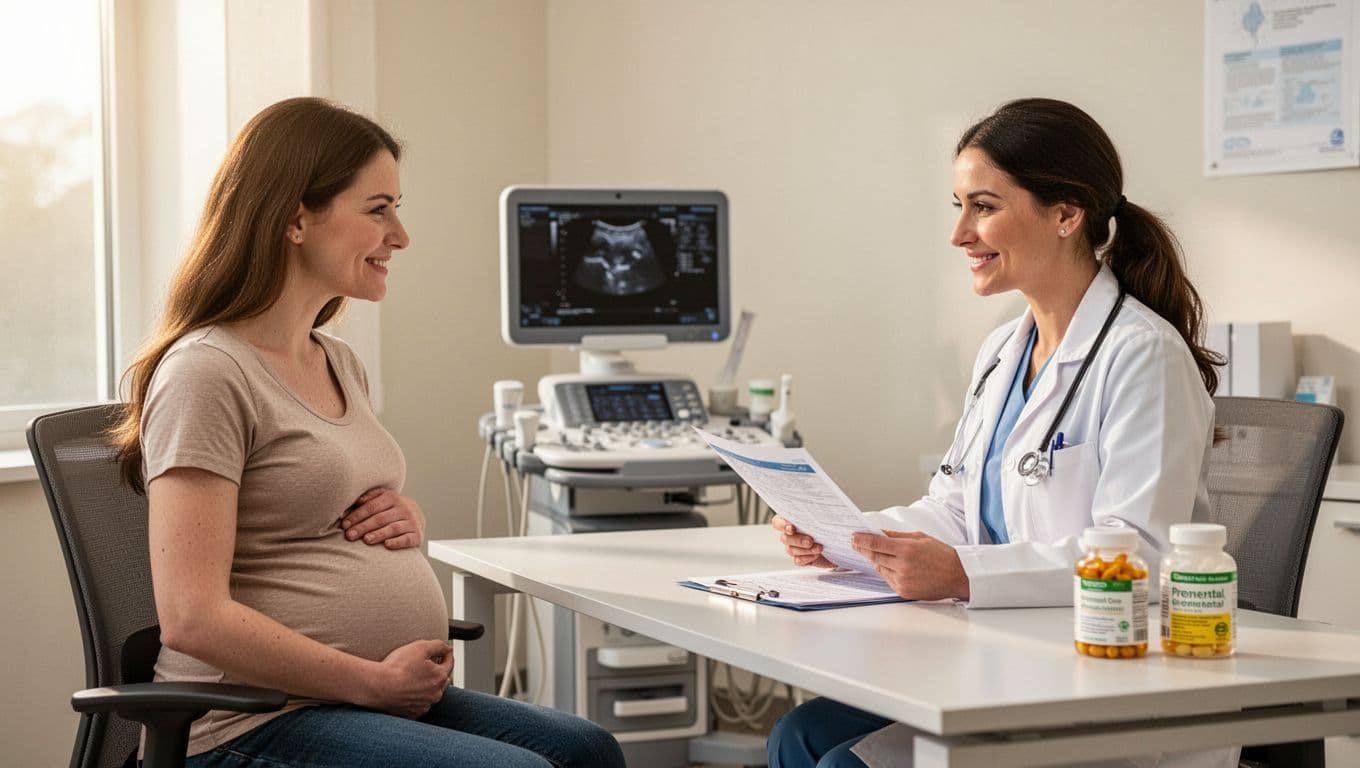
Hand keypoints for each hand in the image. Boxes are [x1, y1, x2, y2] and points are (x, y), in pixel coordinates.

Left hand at [343, 488, 424, 548]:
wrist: (416, 516)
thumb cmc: (390, 509)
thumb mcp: (382, 498)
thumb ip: (369, 497)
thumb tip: (356, 501)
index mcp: (392, 497)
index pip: (371, 506)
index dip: (357, 516)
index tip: (344, 525)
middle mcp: (403, 508)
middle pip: (380, 518)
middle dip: (363, 527)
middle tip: (350, 535)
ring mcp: (411, 522)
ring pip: (393, 528)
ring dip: (379, 534)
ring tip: (366, 540)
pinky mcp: (417, 535)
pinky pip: (407, 539)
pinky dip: (397, 542)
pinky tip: (387, 545)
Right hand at [363, 639, 452, 717]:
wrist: (377, 687)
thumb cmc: (397, 667)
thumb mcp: (420, 647)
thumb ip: (438, 645)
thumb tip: (448, 648)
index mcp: (440, 677)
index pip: (450, 663)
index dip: (445, 654)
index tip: (441, 650)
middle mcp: (435, 694)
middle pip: (442, 679)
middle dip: (438, 670)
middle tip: (428, 663)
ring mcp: (424, 706)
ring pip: (431, 693)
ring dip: (427, 685)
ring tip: (416, 677)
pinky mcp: (412, 714)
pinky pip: (419, 704)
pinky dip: (416, 697)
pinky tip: (407, 690)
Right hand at [770, 514, 836, 568]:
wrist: (841, 544)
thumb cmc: (833, 527)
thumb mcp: (832, 519)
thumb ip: (831, 519)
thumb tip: (842, 527)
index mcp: (792, 520)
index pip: (778, 522)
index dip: (782, 525)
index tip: (792, 528)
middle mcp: (791, 534)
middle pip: (784, 538)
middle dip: (797, 540)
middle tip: (810, 541)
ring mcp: (795, 548)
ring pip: (790, 550)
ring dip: (804, 550)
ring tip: (819, 548)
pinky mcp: (802, 559)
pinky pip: (797, 560)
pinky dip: (806, 558)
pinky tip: (816, 556)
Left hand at [851, 530, 969, 600]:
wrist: (958, 576)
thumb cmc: (941, 555)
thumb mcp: (920, 537)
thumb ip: (896, 536)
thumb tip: (878, 532)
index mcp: (907, 550)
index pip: (876, 544)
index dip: (861, 540)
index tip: (853, 536)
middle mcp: (903, 567)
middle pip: (874, 557)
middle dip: (863, 549)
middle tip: (855, 543)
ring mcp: (902, 581)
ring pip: (880, 568)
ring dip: (876, 560)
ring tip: (877, 553)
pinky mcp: (903, 592)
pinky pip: (887, 579)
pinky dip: (886, 571)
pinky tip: (891, 565)